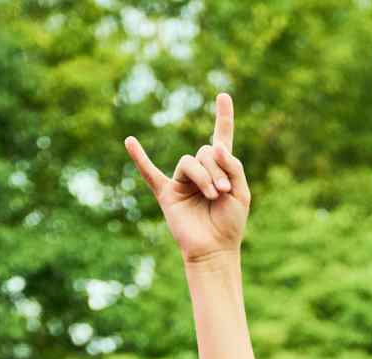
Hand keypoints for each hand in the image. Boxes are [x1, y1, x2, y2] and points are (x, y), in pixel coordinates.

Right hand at [125, 93, 250, 264]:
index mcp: (219, 169)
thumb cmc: (230, 224)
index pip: (220, 138)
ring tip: (214, 196)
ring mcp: (182, 181)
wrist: (215, 250)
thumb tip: (215, 146)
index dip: (223, 118)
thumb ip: (233, 166)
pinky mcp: (168, 194)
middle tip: (223, 192)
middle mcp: (199, 171)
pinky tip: (130, 142)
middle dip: (217, 169)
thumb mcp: (241, 192)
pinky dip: (140, 159)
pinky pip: (150, 174)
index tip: (223, 96)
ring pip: (189, 161)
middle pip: (206, 151)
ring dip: (204, 177)